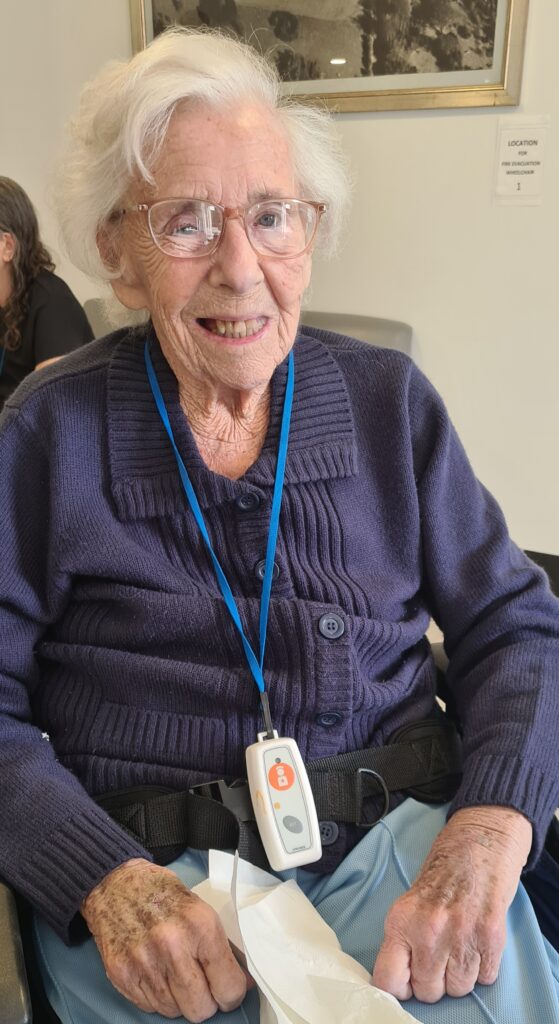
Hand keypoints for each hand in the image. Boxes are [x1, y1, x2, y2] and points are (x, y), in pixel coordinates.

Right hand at [81, 858, 250, 1020]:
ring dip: (178, 999)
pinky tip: (155, 971)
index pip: (228, 986)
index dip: (232, 994)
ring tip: (173, 971)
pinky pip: (149, 1007)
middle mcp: (172, 946)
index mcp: (200, 925)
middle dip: (206, 1003)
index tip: (228, 991)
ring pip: (173, 1011)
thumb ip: (221, 948)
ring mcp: (144, 962)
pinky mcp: (121, 974)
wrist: (117, 883)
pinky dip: (156, 996)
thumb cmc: (163, 895)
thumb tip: (244, 983)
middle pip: (200, 1009)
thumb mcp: (201, 911)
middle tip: (202, 987)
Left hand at [372, 806, 531, 1002]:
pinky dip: (483, 966)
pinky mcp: (490, 937)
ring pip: (459, 989)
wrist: (480, 840)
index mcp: (402, 920)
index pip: (388, 979)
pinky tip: (477, 941)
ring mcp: (461, 935)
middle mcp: (429, 931)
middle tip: (439, 957)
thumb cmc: (444, 870)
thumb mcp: (410, 901)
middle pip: (428, 992)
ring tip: (460, 944)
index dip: (399, 987)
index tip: (407, 981)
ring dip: (460, 975)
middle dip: (434, 981)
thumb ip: (404, 939)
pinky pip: (485, 978)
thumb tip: (401, 980)